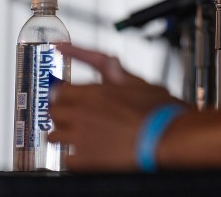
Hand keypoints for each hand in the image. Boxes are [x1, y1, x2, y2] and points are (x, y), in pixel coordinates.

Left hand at [48, 44, 182, 170]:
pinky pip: (66, 158)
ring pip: (54, 135)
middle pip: (53, 111)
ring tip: (78, 136)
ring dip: (64, 134)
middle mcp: (82, 113)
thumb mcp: (141, 84)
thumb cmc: (160, 111)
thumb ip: (119, 74)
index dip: (63, 94)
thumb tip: (109, 61)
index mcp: (95, 93)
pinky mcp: (84, 159)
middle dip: (61, 112)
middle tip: (72, 116)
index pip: (61, 90)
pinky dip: (74, 156)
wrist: (167, 138)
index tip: (64, 96)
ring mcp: (80, 137)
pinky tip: (86, 153)